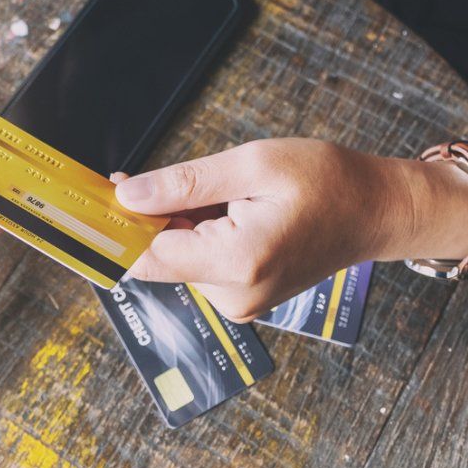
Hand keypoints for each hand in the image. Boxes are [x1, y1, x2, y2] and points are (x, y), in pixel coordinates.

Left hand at [111, 139, 467, 321]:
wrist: (376, 210)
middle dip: (153, 217)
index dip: (116, 225)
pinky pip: (202, 264)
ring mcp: (240, 302)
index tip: (91, 200)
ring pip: (179, 259)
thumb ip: (185, 185)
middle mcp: (234, 296)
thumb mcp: (251, 164)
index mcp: (236, 262)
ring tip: (224, 192)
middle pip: (160, 258)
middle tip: (162, 178)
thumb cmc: (326, 181)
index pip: (147, 255)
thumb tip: (128, 197)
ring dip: (180, 223)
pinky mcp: (245, 297)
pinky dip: (200, 235)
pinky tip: (229, 210)